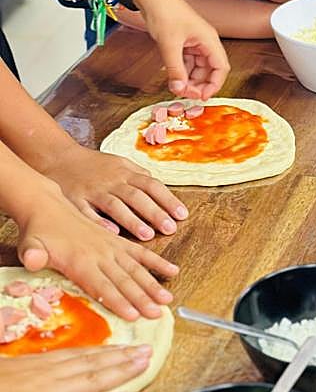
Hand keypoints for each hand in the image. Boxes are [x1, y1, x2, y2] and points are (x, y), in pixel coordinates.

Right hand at [0, 345, 151, 391]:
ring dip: (122, 370)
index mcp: (35, 365)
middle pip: (91, 363)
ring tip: (145, 363)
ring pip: (93, 378)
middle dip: (121, 356)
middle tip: (147, 349)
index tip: (124, 346)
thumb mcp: (1, 374)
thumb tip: (28, 379)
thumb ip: (20, 375)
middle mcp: (47, 374)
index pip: (76, 356)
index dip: (104, 351)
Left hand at [15, 182, 176, 320]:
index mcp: (80, 260)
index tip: (133, 314)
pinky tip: (172, 271)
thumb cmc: (39, 230)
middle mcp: (100, 254)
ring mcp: (111, 247)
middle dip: (141, 298)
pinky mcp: (118, 242)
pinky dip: (157, 261)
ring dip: (153, 284)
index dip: (118, 301)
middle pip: (124, 280)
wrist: (48, 206)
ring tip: (167, 299)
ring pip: (136, 268)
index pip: (102, 285)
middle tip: (156, 313)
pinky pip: (141, 252)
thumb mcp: (30, 242)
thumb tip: (31, 260)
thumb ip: (32, 253)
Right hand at [40, 145, 187, 240]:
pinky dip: (98, 221)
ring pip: (115, 205)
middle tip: (170, 229)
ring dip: (132, 220)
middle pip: (137, 197)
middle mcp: (111, 181)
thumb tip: (162, 189)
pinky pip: (87, 212)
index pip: (152, 185)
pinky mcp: (74, 199)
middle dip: (155, 213)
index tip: (182, 215)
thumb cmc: (94, 165)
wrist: (58, 157)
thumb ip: (140, 176)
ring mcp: (92, 190)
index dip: (168, 200)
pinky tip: (111, 232)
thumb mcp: (120, 163)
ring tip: (147, 235)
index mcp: (125, 173)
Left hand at [137, 0, 229, 98]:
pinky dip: (181, 71)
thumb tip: (179, 90)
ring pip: (197, 68)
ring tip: (177, 87)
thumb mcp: (169, 44)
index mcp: (209, 40)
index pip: (221, 68)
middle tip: (185, 94)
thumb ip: (175, 70)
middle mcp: (205, 42)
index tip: (202, 96)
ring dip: (189, 79)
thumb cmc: (164, 11)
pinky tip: (173, 77)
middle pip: (210, 70)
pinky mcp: (184, 43)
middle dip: (199, 84)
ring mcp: (195, 42)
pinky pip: (187, 62)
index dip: (215, 84)